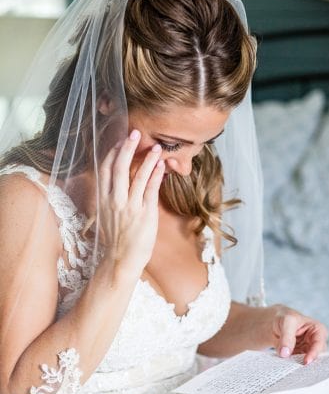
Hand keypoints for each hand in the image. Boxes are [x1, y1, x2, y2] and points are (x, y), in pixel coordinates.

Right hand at [97, 130, 164, 274]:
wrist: (120, 260)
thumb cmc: (116, 237)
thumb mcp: (108, 214)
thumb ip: (112, 196)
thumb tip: (120, 179)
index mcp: (102, 200)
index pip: (105, 170)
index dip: (113, 153)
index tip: (120, 140)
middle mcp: (114, 201)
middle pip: (118, 168)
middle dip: (127, 148)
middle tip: (135, 133)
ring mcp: (129, 207)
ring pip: (137, 176)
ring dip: (147, 159)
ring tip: (156, 147)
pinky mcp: (144, 213)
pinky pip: (150, 190)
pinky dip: (156, 175)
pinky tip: (161, 165)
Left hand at [266, 305, 327, 364]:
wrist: (274, 323)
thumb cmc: (285, 317)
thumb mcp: (286, 321)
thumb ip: (286, 337)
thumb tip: (285, 353)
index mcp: (318, 330)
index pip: (319, 343)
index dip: (314, 353)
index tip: (306, 362)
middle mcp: (314, 342)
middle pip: (316, 356)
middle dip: (308, 363)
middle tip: (299, 370)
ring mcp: (306, 351)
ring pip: (306, 363)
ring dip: (299, 367)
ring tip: (290, 370)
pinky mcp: (297, 358)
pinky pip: (296, 365)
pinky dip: (291, 367)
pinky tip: (285, 368)